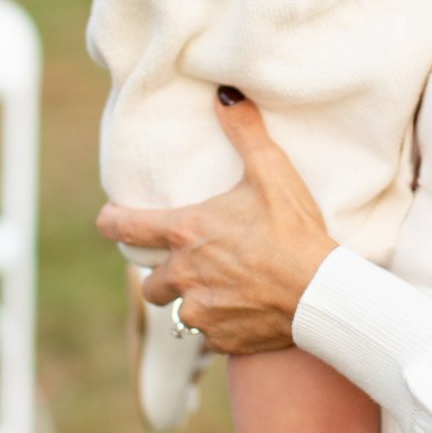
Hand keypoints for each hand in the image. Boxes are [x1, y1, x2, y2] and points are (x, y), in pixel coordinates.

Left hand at [95, 88, 338, 355]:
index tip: (110, 219)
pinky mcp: (220, 339)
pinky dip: (220, 325)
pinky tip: (244, 311)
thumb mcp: (272, 172)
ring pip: (178, 310)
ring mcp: (199, 311)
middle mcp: (183, 274)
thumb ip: (244, 131)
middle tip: (189, 262)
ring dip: (191, 300)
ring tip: (220, 289)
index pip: (123, 228)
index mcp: (186, 233)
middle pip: (149, 281)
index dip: (111, 221)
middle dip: (163, 273)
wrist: (321, 293)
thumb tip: (225, 93)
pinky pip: (208, 335)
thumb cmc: (295, 230)